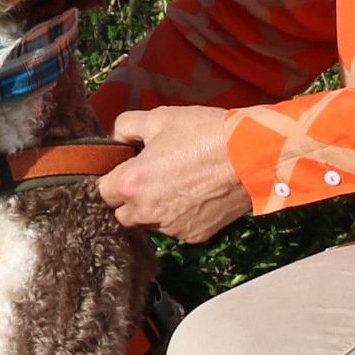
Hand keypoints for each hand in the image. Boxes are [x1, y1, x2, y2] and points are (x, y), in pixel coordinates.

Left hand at [101, 105, 257, 241]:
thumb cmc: (204, 133)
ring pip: (150, 224)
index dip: (114, 178)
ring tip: (177, 183)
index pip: (103, 191)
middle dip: (131, 198)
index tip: (127, 168)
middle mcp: (147, 212)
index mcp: (132, 184)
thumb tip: (117, 138)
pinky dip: (181, 216)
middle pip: (122, 214)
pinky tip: (196, 195)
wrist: (251, 155)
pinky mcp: (195, 235)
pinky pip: (177, 229)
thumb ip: (126, 127)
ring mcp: (172, 228)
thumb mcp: (159, 118)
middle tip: (150, 176)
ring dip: (155, 209)